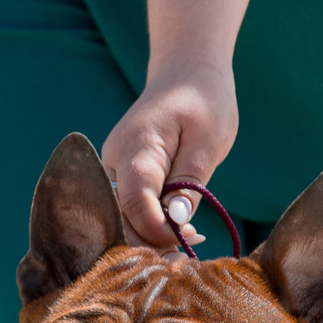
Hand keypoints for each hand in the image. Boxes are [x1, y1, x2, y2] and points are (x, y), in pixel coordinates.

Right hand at [100, 59, 237, 251]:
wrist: (187, 71)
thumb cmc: (203, 101)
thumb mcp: (208, 141)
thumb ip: (189, 182)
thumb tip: (175, 221)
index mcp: (136, 149)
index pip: (135, 205)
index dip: (158, 232)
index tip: (188, 241)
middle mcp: (115, 161)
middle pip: (122, 219)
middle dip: (153, 243)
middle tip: (190, 251)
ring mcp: (114, 170)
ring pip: (122, 219)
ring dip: (151, 238)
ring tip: (188, 241)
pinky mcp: (122, 176)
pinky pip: (128, 209)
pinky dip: (149, 226)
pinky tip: (178, 230)